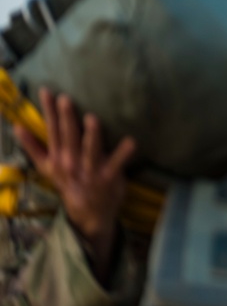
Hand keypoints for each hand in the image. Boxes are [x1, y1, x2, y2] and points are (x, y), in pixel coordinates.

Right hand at [14, 88, 134, 280]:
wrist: (88, 215)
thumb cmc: (69, 183)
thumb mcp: (47, 168)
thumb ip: (33, 147)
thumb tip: (17, 127)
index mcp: (56, 159)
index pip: (51, 130)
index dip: (48, 110)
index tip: (46, 90)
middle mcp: (70, 164)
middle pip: (68, 137)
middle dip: (66, 118)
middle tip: (66, 98)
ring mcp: (89, 171)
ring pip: (89, 150)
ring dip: (91, 135)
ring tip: (92, 118)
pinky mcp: (108, 177)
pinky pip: (117, 164)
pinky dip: (123, 153)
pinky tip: (131, 141)